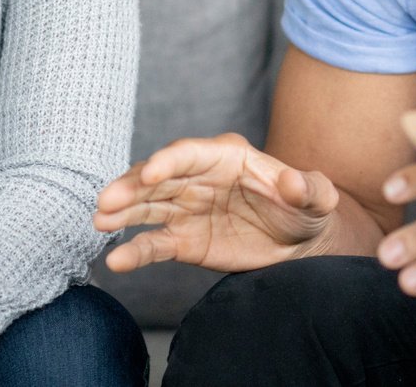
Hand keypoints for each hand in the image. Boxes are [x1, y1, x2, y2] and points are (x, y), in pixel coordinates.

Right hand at [94, 133, 341, 273]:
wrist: (300, 244)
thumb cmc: (307, 210)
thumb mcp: (317, 198)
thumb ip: (310, 188)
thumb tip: (292, 181)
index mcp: (226, 157)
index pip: (189, 153)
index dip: (168, 161)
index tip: (149, 174)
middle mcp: (198, 177)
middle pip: (157, 178)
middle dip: (131, 187)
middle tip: (107, 201)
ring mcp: (186, 208)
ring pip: (147, 206)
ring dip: (121, 212)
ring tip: (98, 222)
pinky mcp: (183, 239)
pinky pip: (154, 244)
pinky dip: (134, 251)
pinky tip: (116, 261)